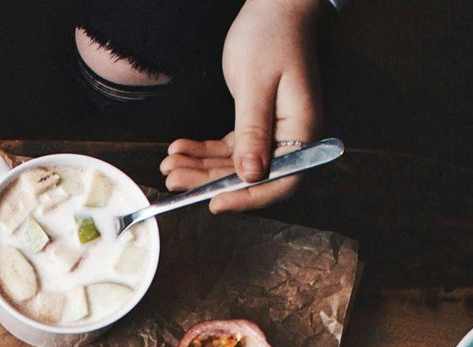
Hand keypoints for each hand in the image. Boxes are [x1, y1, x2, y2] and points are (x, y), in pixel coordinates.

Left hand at [160, 0, 323, 213]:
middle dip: (210, 181)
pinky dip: (205, 151)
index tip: (215, 202)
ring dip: (201, 167)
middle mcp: (292, 138)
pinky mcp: (258, 125)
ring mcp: (275, 133)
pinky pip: (230, 148)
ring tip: (170, 164)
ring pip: (235, 164)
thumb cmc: (270, 36)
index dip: (248, 198)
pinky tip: (181, 148)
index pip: (281, 181)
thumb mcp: (255, 84)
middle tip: (174, 179)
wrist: (275, 8)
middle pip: (252, 176)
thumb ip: (253, 131)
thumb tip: (251, 173)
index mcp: (302, 130)